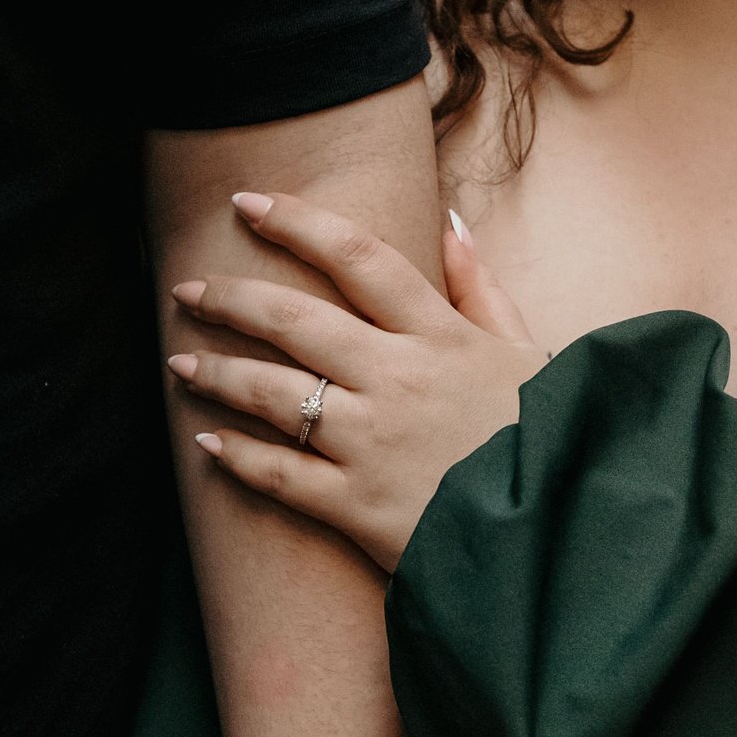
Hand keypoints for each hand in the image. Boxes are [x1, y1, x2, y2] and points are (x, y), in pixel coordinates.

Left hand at [167, 191, 544, 571]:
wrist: (557, 534)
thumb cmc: (544, 443)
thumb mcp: (528, 356)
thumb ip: (483, 291)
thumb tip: (449, 225)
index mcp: (439, 337)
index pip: (358, 258)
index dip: (296, 223)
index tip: (247, 203)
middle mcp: (397, 380)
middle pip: (295, 321)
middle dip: (231, 299)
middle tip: (187, 290)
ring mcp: (372, 443)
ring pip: (274, 395)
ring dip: (217, 373)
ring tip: (180, 362)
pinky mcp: (358, 506)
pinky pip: (280, 475)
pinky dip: (237, 457)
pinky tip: (207, 441)